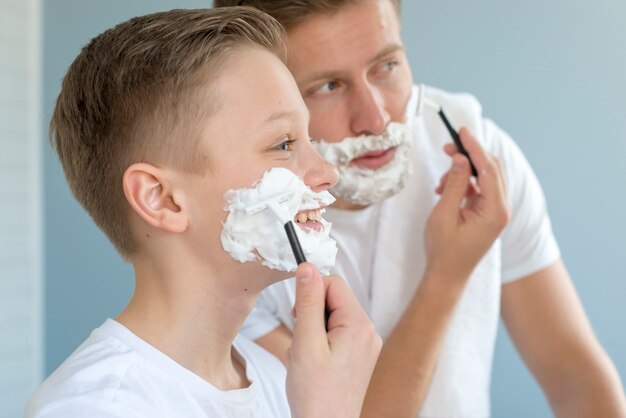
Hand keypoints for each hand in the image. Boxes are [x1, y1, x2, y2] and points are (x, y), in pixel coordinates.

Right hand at [286, 263, 381, 417]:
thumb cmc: (315, 393)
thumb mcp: (306, 342)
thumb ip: (307, 302)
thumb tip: (307, 266)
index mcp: (359, 325)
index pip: (333, 283)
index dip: (310, 291)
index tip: (296, 313)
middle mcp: (368, 331)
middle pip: (334, 299)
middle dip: (310, 314)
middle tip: (302, 342)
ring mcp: (366, 344)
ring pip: (332, 316)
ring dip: (312, 329)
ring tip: (307, 356)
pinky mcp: (359, 355)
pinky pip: (336, 333)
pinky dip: (319, 341)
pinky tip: (313, 362)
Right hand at [425, 127, 509, 282]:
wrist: (446, 276)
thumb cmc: (444, 250)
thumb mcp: (444, 214)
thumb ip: (455, 184)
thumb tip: (462, 158)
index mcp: (496, 211)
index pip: (489, 169)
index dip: (475, 148)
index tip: (462, 131)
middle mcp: (501, 210)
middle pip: (492, 169)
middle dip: (470, 155)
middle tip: (448, 147)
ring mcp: (496, 212)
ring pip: (486, 177)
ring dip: (464, 171)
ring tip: (441, 182)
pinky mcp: (487, 214)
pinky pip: (479, 189)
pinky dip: (464, 183)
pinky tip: (445, 189)